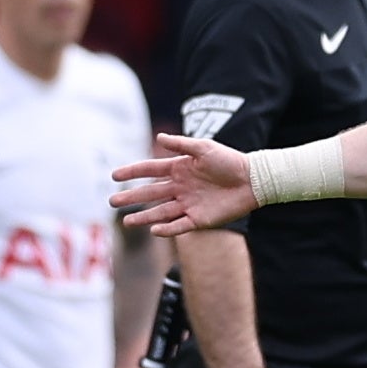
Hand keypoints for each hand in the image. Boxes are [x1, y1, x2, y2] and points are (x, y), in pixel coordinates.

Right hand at [112, 135, 257, 236]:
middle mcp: (180, 187)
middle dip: (132, 197)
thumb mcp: (205, 148)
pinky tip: (154, 230)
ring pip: (161, 212)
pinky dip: (167, 229)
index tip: (114, 176)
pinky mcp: (200, 218)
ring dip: (144, 217)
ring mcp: (189, 203)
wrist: (254, 180)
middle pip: (151, 193)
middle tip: (112, 202)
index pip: (150, 170)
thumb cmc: (230, 160)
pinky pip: (180, 225)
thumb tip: (158, 137)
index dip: (132, 172)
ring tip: (127, 222)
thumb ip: (181, 145)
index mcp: (179, 168)